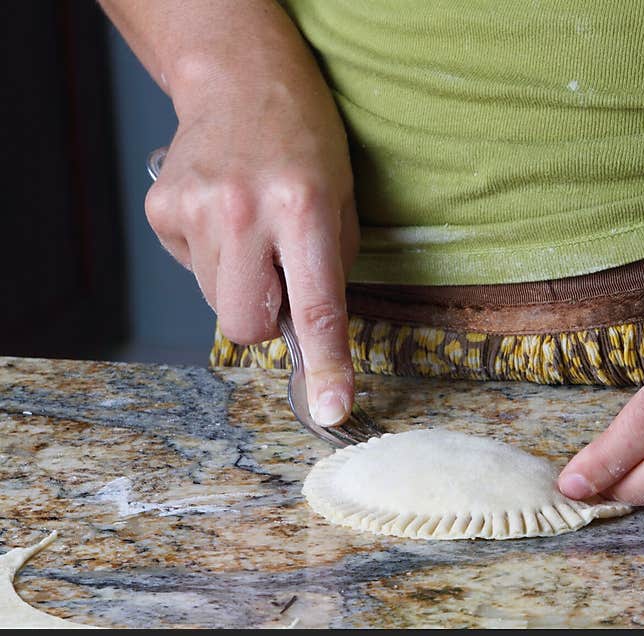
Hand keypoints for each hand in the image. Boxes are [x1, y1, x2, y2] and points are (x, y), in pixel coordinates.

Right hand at [144, 55, 357, 426]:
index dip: (327, 366)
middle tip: (277, 276)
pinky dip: (211, 257)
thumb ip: (330, 269)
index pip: (317, 308)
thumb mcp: (342, 200)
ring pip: (217, 302)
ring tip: (250, 229)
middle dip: (264, 321)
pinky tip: (223, 217)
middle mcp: (244, 211)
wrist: (239, 79)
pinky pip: (191, 270)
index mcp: (304, 208)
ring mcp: (195, 210)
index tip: (331, 409)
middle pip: (245, 325)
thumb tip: (311, 333)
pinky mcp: (161, 211)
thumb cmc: (303, 139)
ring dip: (239, 282)